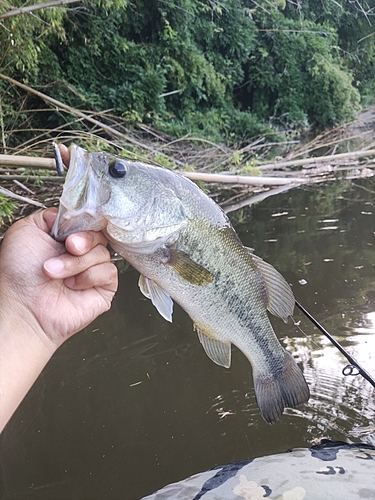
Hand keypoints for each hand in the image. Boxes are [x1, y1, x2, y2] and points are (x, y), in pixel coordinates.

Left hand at [0, 207, 117, 348]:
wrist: (23, 307)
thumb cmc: (18, 277)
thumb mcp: (25, 231)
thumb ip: (50, 216)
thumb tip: (71, 215)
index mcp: (64, 240)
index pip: (87, 222)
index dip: (83, 223)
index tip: (69, 232)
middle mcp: (79, 255)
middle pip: (99, 235)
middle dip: (81, 241)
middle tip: (67, 248)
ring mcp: (91, 271)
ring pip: (103, 253)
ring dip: (76, 263)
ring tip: (56, 273)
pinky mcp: (103, 288)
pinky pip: (108, 271)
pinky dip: (88, 277)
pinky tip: (72, 285)